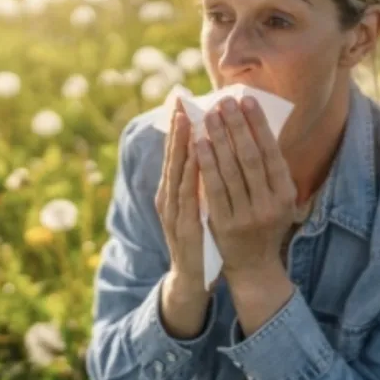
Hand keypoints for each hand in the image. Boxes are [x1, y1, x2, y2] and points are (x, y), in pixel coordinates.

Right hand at [155, 102, 210, 338]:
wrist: (191, 280)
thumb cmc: (199, 239)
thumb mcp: (198, 205)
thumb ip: (200, 181)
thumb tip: (210, 149)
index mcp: (172, 191)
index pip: (175, 153)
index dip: (178, 126)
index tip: (181, 100)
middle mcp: (168, 198)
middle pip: (172, 158)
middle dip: (177, 127)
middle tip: (179, 100)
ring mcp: (172, 213)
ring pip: (177, 173)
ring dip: (182, 146)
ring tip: (187, 120)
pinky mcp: (182, 228)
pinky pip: (187, 197)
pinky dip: (190, 176)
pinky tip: (197, 159)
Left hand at [195, 96, 296, 285]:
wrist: (255, 266)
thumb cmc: (264, 223)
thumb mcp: (278, 199)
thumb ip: (270, 169)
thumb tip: (256, 126)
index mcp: (286, 194)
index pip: (271, 152)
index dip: (258, 125)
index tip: (246, 100)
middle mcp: (270, 204)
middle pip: (250, 157)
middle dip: (236, 126)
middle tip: (224, 101)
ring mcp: (247, 215)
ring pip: (231, 170)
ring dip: (219, 140)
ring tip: (210, 116)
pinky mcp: (225, 224)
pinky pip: (214, 188)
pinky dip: (206, 164)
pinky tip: (199, 144)